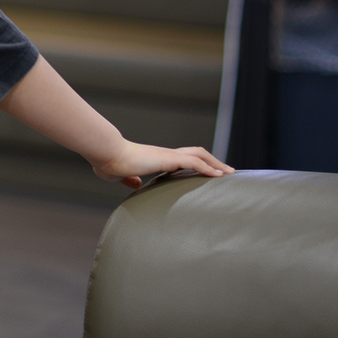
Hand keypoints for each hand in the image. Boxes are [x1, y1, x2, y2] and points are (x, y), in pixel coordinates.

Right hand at [91, 141, 234, 188]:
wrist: (107, 155)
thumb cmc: (110, 164)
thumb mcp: (122, 176)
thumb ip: (131, 179)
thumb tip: (136, 184)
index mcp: (156, 159)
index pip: (182, 158)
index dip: (196, 164)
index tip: (206, 172)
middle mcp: (165, 154)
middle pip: (196, 153)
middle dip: (212, 162)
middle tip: (226, 171)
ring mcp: (168, 155)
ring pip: (199, 155)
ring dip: (216, 164)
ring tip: (229, 173)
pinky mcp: (168, 159)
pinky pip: (194, 162)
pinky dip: (208, 168)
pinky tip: (219, 175)